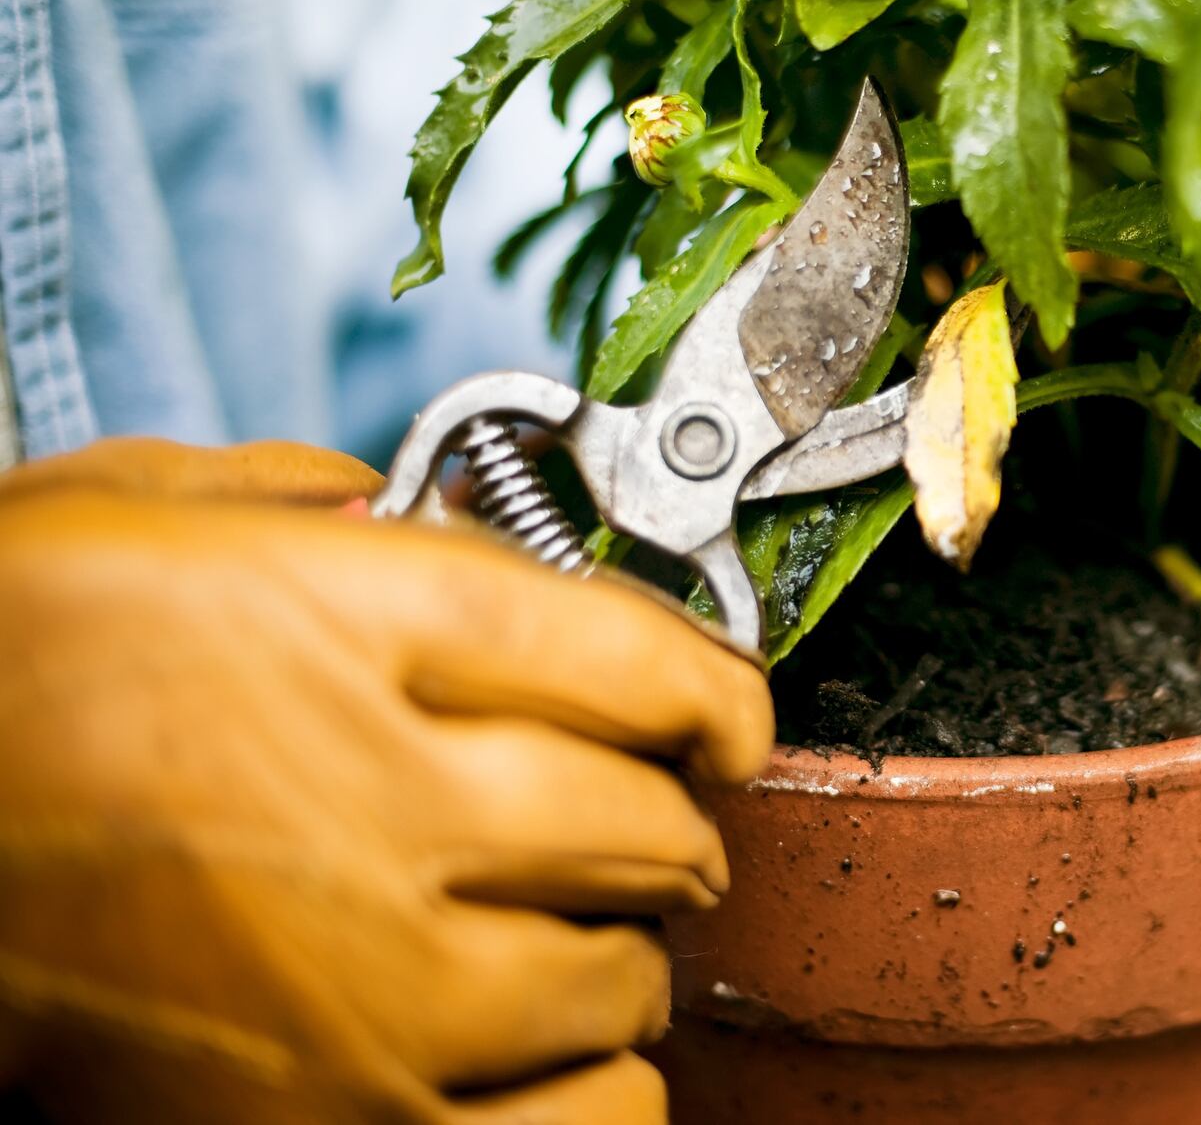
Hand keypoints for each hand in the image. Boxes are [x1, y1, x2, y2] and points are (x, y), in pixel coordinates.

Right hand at [0, 440, 773, 1122]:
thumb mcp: (114, 517)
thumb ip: (286, 500)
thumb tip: (382, 498)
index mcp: (344, 626)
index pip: (636, 660)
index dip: (716, 692)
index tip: (727, 718)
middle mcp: (376, 802)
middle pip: (646, 823)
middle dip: (668, 823)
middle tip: (645, 820)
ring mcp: (362, 985)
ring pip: (622, 982)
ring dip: (620, 958)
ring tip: (573, 938)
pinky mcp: (326, 1124)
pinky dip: (597, 1091)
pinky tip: (550, 1056)